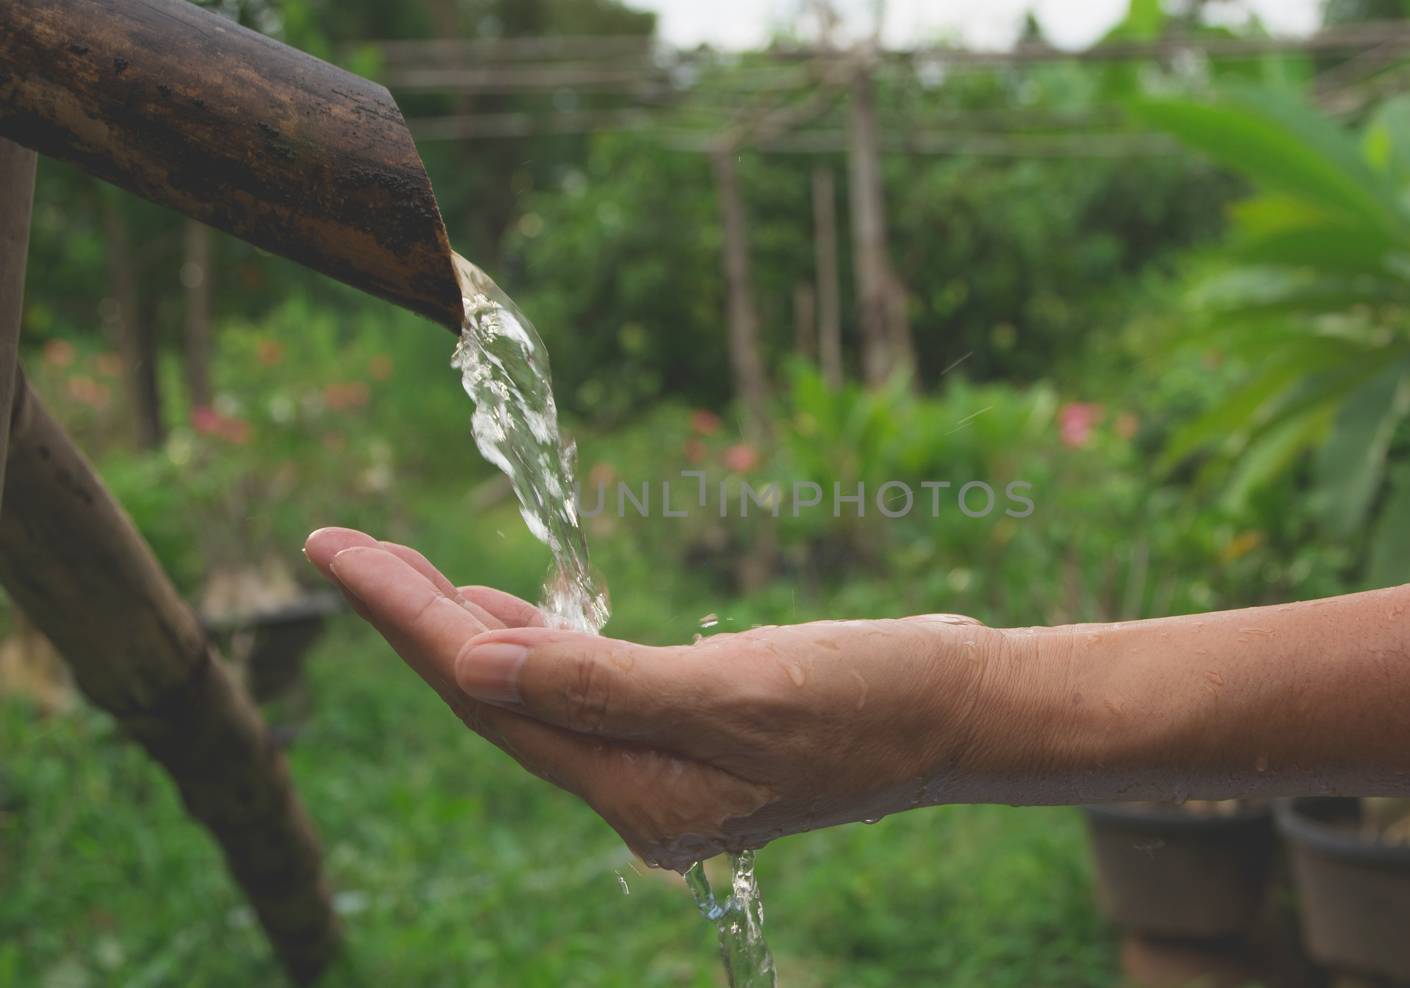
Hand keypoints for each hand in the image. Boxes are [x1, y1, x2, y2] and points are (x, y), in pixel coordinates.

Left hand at [304, 527, 1008, 870]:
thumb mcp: (742, 691)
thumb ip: (604, 685)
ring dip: (462, 625)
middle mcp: (634, 787)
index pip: (489, 693)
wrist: (965, 713)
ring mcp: (659, 763)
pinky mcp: (686, 729)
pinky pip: (578, 687)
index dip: (406, 615)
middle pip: (494, 697)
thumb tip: (478, 664)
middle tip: (337, 543)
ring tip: (393, 568)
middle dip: (413, 616)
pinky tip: (500, 611)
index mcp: (638, 790)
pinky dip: (531, 641)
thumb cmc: (876, 698)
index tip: (334, 546)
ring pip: (530, 690)